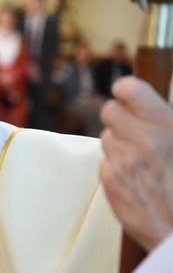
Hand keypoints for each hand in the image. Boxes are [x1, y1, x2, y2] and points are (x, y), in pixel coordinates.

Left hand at [99, 76, 172, 250]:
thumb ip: (167, 122)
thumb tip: (151, 109)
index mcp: (166, 127)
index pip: (130, 89)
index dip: (127, 89)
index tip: (128, 92)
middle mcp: (141, 142)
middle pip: (110, 111)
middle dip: (120, 115)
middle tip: (133, 124)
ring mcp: (122, 163)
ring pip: (106, 137)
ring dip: (120, 142)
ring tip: (141, 156)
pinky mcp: (110, 183)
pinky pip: (105, 162)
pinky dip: (116, 166)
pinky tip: (136, 177)